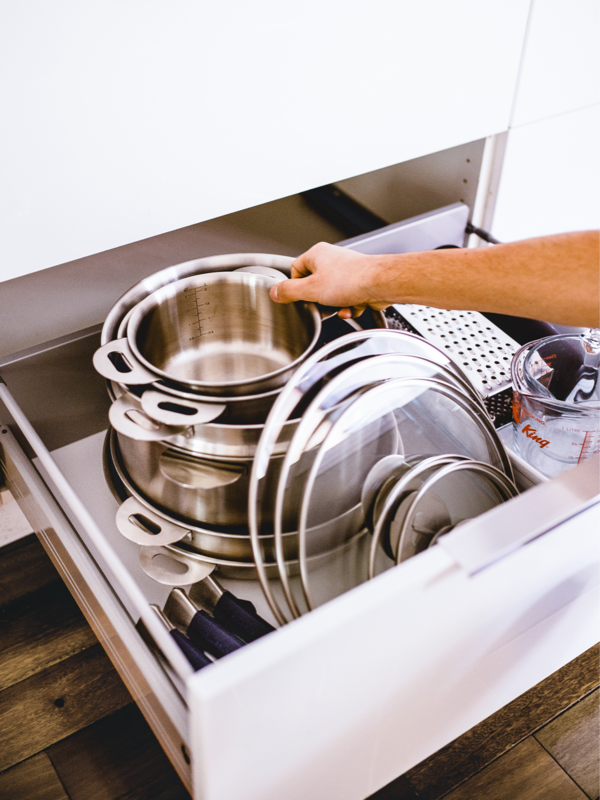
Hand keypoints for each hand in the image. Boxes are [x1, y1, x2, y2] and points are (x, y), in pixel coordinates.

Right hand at [269, 242, 388, 318]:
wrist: (380, 284)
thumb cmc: (351, 280)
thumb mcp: (310, 289)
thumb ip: (289, 292)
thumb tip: (275, 292)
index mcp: (317, 254)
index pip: (295, 270)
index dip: (296, 287)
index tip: (297, 298)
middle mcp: (332, 260)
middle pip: (315, 286)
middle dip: (320, 301)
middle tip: (322, 304)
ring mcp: (347, 271)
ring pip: (332, 295)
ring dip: (336, 306)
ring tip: (341, 306)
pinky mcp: (359, 283)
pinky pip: (347, 299)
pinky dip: (349, 306)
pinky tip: (353, 307)